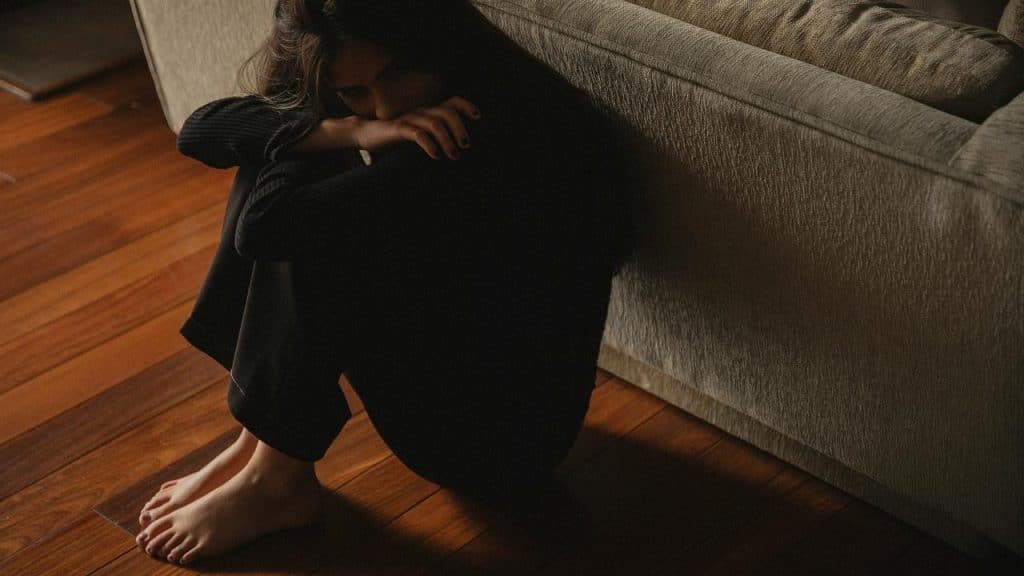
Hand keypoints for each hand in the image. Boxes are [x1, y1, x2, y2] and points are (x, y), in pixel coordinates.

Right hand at [347, 96, 482, 159]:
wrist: (366, 134)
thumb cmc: (397, 137)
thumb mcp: (421, 135)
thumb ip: (437, 138)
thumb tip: (460, 149)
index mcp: (430, 111)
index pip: (452, 102)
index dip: (467, 106)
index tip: (480, 118)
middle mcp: (422, 111)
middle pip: (447, 111)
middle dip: (460, 127)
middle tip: (467, 145)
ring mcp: (410, 118)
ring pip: (434, 123)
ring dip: (447, 139)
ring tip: (454, 155)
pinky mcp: (398, 128)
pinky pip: (416, 133)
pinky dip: (429, 144)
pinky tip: (436, 155)